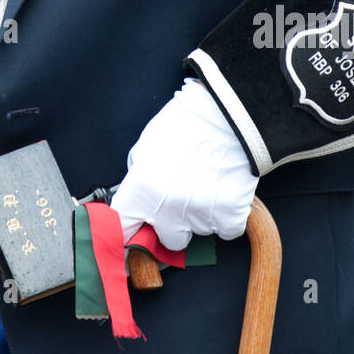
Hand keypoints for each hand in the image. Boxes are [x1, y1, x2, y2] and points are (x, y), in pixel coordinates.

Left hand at [111, 77, 257, 250]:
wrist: (229, 113)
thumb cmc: (189, 122)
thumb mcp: (148, 144)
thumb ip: (140, 177)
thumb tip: (138, 200)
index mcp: (143, 190)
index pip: (124, 229)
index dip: (130, 232)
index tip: (136, 234)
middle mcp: (168, 208)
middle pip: (168, 239)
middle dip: (174, 224)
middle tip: (183, 199)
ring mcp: (199, 215)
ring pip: (199, 232)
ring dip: (201, 215)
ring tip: (207, 181)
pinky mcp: (229, 216)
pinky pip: (226, 230)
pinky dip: (227, 216)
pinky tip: (225, 190)